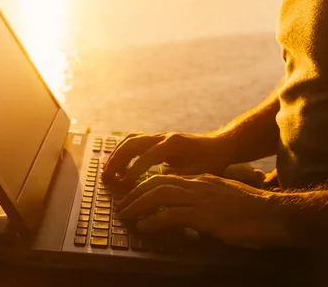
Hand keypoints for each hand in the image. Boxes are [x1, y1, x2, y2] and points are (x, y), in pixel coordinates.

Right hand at [102, 133, 232, 184]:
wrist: (220, 145)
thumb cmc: (211, 161)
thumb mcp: (197, 174)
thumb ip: (176, 180)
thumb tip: (155, 191)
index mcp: (173, 145)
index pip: (146, 157)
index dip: (133, 172)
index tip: (124, 186)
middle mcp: (163, 137)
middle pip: (132, 143)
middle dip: (117, 160)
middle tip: (107, 177)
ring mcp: (160, 136)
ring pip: (130, 140)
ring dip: (117, 154)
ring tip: (109, 172)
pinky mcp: (158, 139)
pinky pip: (135, 141)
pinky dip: (123, 151)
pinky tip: (120, 166)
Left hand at [115, 174, 278, 248]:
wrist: (276, 214)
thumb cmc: (253, 211)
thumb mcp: (225, 198)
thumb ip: (206, 199)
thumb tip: (190, 210)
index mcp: (202, 180)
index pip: (166, 177)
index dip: (146, 185)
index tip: (134, 194)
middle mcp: (198, 184)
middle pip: (156, 182)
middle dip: (135, 192)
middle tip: (123, 204)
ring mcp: (201, 199)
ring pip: (159, 194)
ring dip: (138, 204)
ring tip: (126, 214)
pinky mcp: (205, 215)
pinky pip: (171, 215)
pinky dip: (153, 221)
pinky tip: (143, 227)